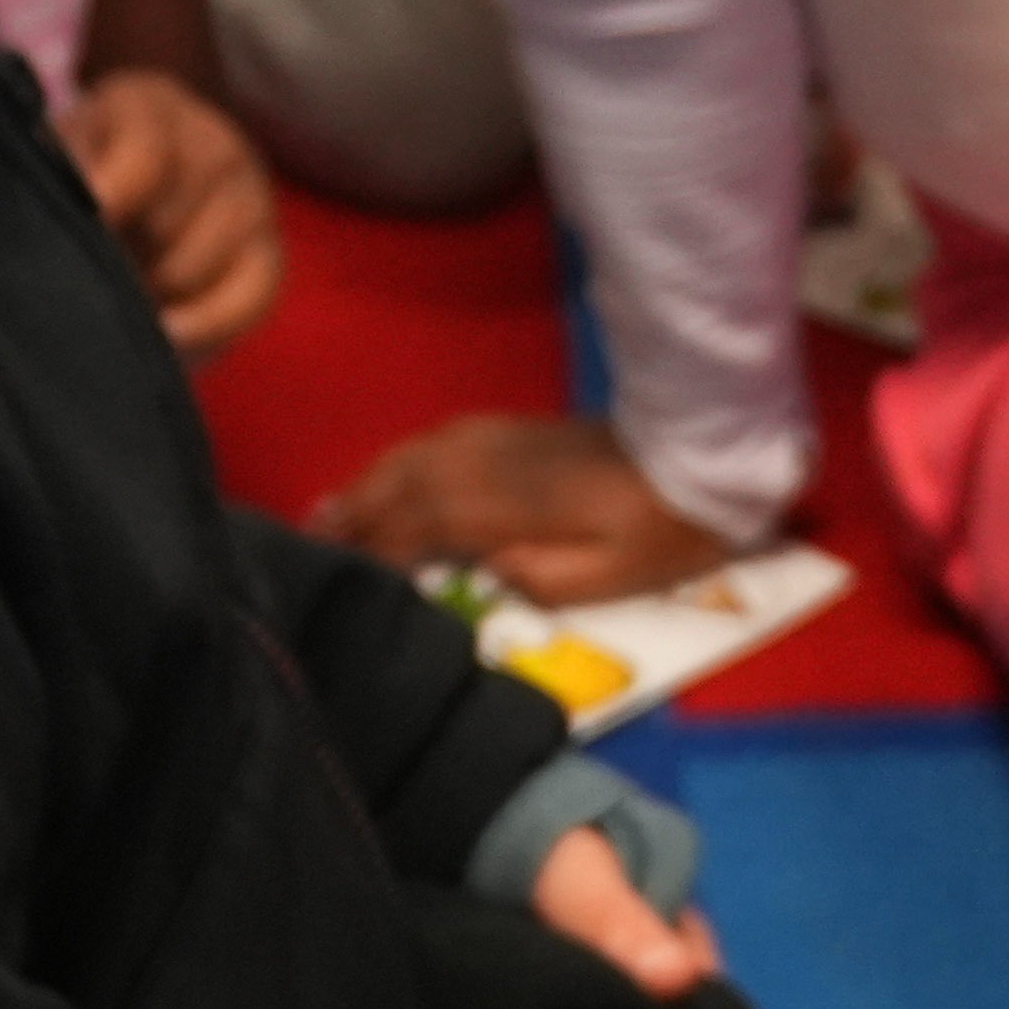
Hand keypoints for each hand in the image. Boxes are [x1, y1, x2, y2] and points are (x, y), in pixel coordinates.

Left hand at [59, 70, 281, 360]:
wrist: (153, 164)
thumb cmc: (92, 162)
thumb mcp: (61, 150)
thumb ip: (66, 178)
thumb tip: (88, 223)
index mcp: (151, 106)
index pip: (144, 159)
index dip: (110, 203)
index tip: (89, 231)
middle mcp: (216, 144)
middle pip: (165, 227)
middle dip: (123, 258)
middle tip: (96, 263)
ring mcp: (253, 198)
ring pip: (193, 272)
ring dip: (153, 292)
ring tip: (127, 284)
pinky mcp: (270, 252)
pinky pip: (248, 300)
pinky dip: (206, 324)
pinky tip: (170, 328)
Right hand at [323, 412, 745, 604]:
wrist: (701, 459)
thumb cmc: (660, 533)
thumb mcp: (607, 578)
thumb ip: (537, 578)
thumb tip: (479, 568)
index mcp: (504, 503)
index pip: (417, 524)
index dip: (374, 548)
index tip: (336, 572)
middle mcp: (486, 462)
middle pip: (401, 486)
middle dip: (354, 514)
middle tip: (307, 543)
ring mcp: (496, 439)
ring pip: (412, 459)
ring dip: (368, 485)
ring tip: (328, 514)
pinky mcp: (510, 430)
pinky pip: (435, 443)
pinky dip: (399, 461)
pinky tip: (384, 476)